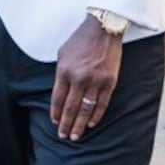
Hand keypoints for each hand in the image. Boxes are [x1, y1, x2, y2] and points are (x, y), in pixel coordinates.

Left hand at [51, 16, 122, 142]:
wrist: (103, 28)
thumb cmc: (80, 40)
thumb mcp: (63, 54)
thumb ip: (61, 74)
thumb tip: (60, 93)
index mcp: (64, 71)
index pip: (57, 99)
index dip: (55, 113)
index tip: (55, 123)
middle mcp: (79, 78)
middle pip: (70, 108)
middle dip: (66, 124)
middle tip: (63, 136)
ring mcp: (95, 80)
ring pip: (86, 109)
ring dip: (80, 124)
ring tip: (76, 136)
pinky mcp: (109, 81)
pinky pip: (102, 103)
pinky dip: (96, 115)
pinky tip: (91, 124)